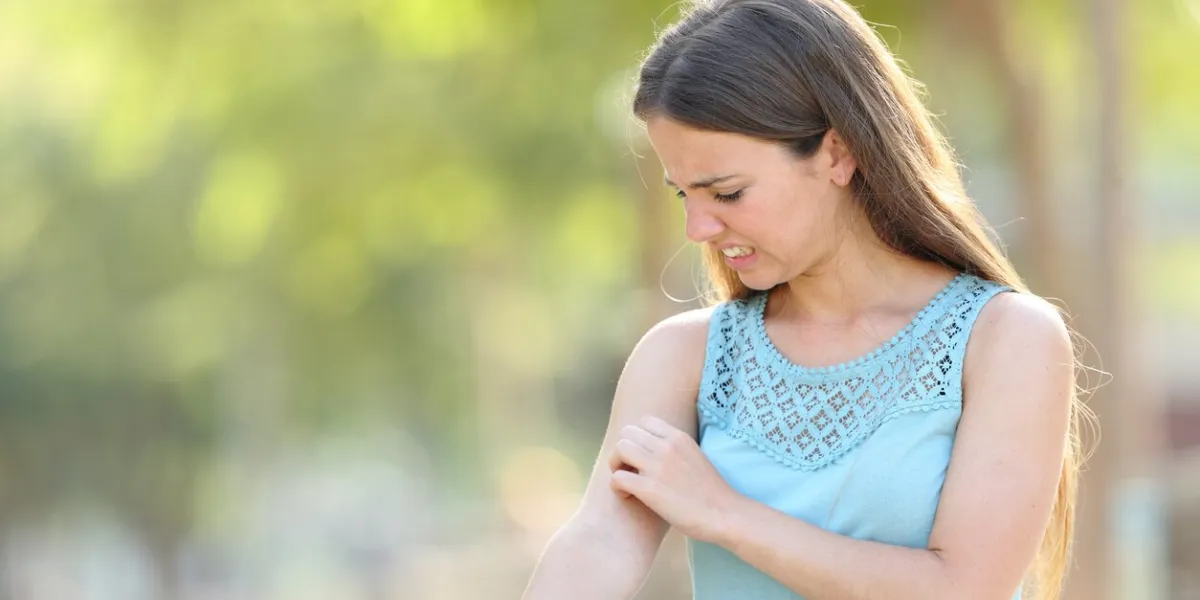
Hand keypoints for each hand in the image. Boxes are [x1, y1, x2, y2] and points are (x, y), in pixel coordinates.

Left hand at [608, 416, 740, 543]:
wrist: (724, 514)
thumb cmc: (710, 491)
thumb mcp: (695, 455)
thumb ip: (675, 448)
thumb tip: (654, 449)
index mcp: (678, 437)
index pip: (644, 421)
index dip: (638, 438)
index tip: (643, 455)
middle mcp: (667, 447)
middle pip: (627, 432)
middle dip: (623, 450)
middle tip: (630, 469)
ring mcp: (658, 467)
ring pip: (619, 449)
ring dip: (617, 465)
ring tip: (627, 481)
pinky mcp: (650, 490)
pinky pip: (617, 478)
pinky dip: (617, 487)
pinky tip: (629, 496)